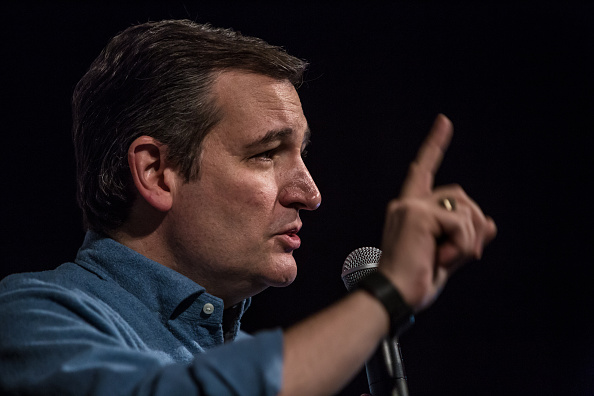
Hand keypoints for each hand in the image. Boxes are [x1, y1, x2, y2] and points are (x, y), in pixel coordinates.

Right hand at [378, 114, 496, 310]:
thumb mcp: (448, 258)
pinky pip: (460, 224)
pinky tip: (441, 259)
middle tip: (465, 255)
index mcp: (410, 211)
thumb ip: (467, 239)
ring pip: (464, 209)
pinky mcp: (417, 214)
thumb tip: (491, 224)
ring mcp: (410, 206)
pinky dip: (462, 246)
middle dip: (473, 226)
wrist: (394, 296)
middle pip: (461, 196)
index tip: (445, 122)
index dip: (434, 145)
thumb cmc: (415, 282)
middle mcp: (407, 203)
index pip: (423, 171)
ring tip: (446, 259)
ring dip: (468, 240)